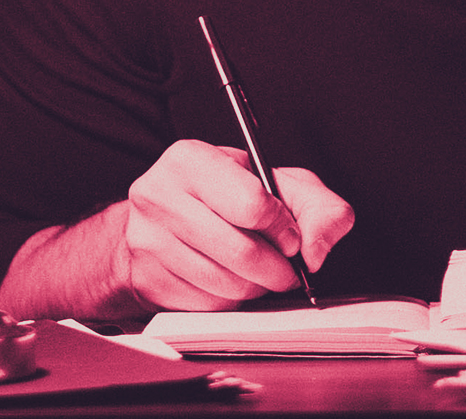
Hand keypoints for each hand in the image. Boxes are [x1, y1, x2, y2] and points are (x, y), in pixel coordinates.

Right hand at [124, 140, 353, 311]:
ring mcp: (147, 242)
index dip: (283, 228)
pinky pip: (207, 305)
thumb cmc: (229, 195)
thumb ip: (318, 207)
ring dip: (258, 286)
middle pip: (241, 251)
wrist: (164, 220)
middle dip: (278, 267)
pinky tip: (232, 279)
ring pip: (226, 284)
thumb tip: (317, 252)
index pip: (252, 204)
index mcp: (191, 160)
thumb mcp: (279, 183)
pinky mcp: (147, 280)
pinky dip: (232, 299)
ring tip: (261, 271)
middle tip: (287, 266)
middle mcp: (159, 196)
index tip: (290, 235)